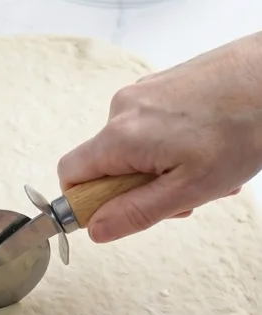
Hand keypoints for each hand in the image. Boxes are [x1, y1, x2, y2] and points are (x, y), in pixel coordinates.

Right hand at [58, 32, 261, 242]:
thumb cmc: (243, 128)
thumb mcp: (189, 189)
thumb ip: (136, 212)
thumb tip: (95, 230)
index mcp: (121, 136)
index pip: (71, 176)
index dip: (87, 202)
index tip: (120, 212)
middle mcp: (123, 109)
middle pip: (106, 165)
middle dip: (138, 189)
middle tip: (184, 195)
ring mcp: (143, 92)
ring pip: (133, 149)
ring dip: (162, 169)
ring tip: (207, 169)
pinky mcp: (162, 84)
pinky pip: (151, 127)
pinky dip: (173, 146)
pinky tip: (208, 147)